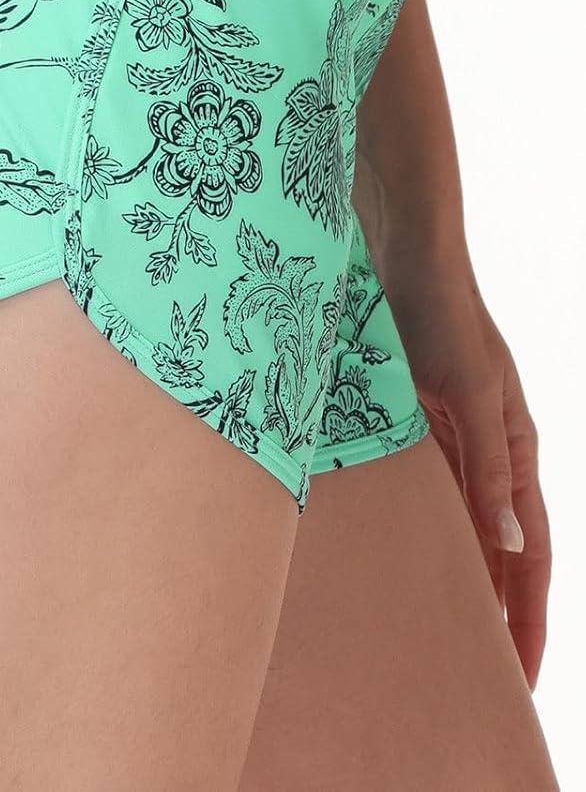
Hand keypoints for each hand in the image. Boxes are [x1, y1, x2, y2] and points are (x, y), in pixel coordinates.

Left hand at [380, 240, 550, 690]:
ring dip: (454, 576)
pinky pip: (421, 490)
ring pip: (459, 526)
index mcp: (517, 450)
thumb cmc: (443, 313)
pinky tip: (398, 556)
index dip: (528, 617)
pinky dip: (417, 529)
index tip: (520, 677)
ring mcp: (450, 436)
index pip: (532, 556)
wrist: (403, 252)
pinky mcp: (413, 419)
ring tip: (438, 633)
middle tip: (473, 676)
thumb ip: (488, 467)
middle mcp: (487, 451)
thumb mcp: (472, 392)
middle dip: (494, 614)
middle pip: (499, 551)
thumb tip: (512, 541)